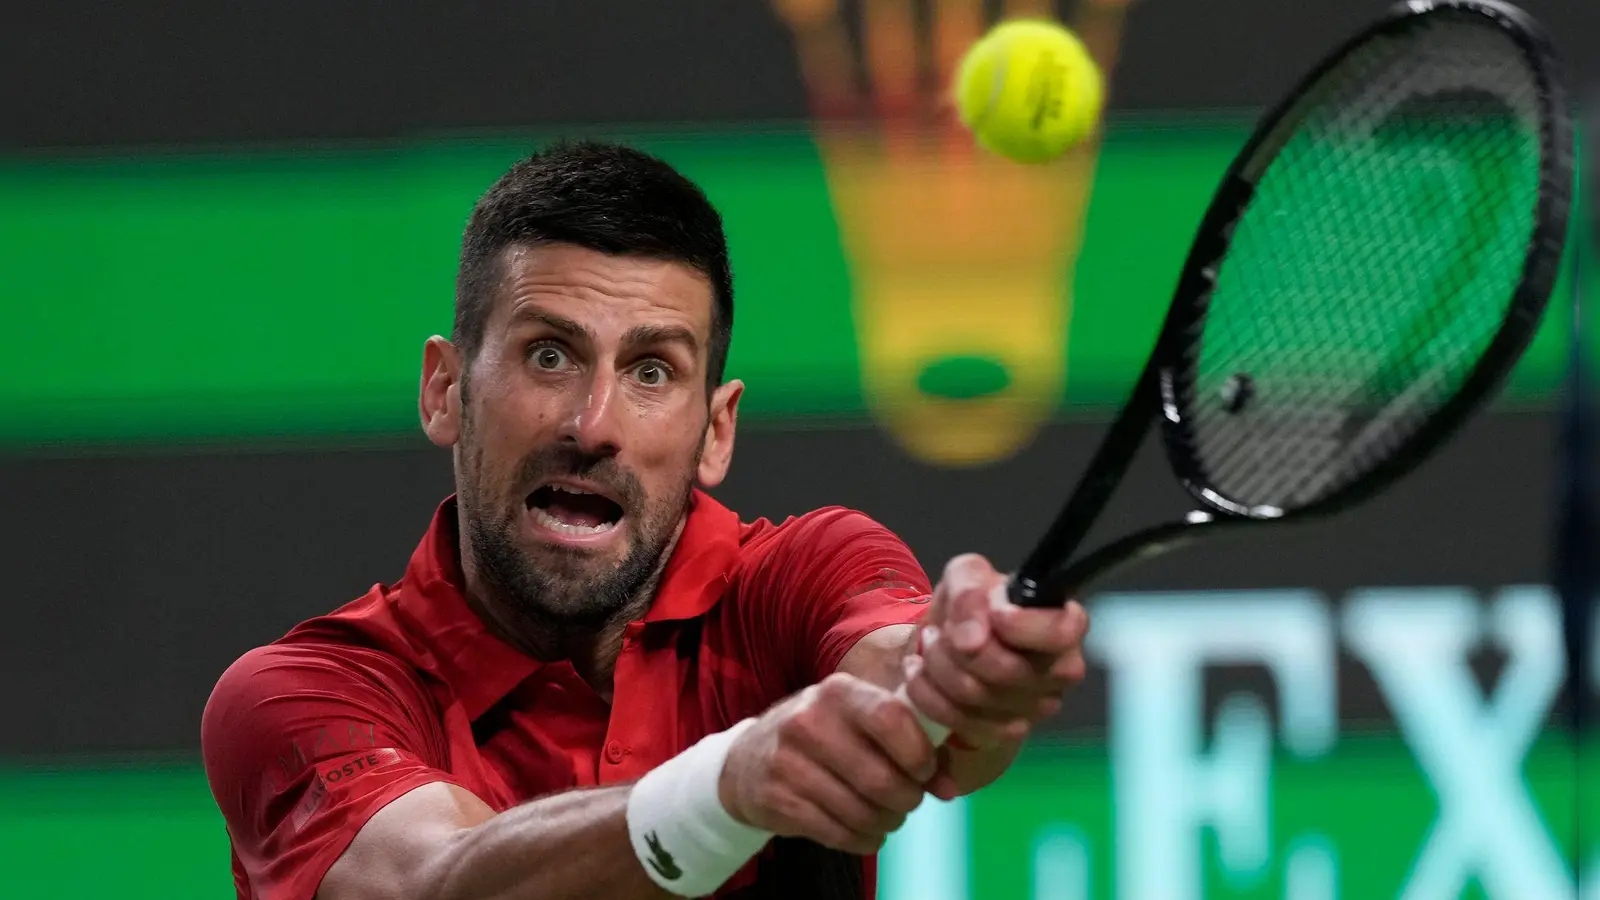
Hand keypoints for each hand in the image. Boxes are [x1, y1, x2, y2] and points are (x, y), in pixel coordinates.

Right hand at [718, 673, 936, 854]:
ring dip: (886, 823)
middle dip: (907, 799)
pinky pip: (837, 833)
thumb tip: (949, 788)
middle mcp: (809, 720)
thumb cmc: (825, 738)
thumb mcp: (859, 724)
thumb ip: (911, 745)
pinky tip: (864, 830)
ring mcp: (788, 760)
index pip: (892, 718)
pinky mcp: (776, 798)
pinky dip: (862, 839)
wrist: (749, 761)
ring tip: (887, 816)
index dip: (919, 753)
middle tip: (908, 801)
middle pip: (880, 777)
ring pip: (861, 812)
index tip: (925, 772)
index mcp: (839, 691)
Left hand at [901, 554, 1088, 750]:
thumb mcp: (967, 576)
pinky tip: (919, 670)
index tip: (995, 614)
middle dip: (958, 645)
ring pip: (976, 694)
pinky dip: (926, 691)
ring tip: (929, 643)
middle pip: (1007, 670)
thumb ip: (969, 591)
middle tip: (941, 629)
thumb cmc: (973, 605)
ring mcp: (1034, 708)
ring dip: (937, 664)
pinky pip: (956, 718)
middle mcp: (1060, 671)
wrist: (952, 641)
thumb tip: (973, 639)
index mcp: (1063, 625)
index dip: (1024, 626)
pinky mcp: (1002, 733)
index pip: (1062, 633)